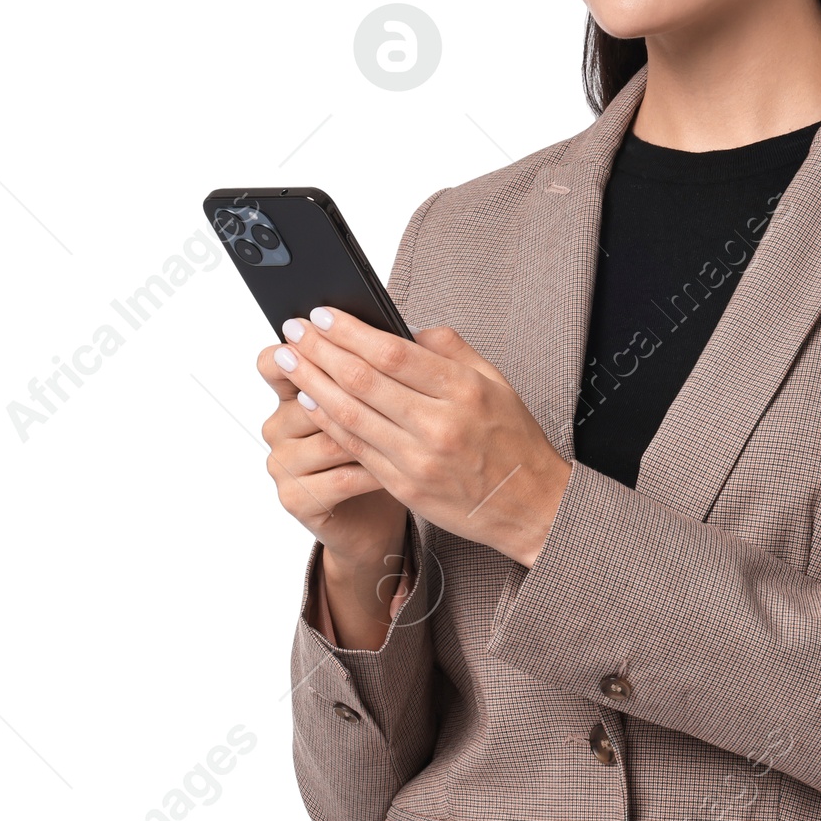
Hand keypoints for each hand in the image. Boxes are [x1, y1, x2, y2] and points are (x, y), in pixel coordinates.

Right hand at [255, 346, 409, 572]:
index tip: (321, 325)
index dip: (296, 347)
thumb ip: (381, 371)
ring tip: (409, 423)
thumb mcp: (381, 405)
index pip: (273, 362)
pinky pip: (339, 479)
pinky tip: (404, 463)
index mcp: (292, 394)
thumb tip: (409, 335)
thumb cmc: (382, 450)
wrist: (376, 512)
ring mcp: (284, 464)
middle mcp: (279, 426)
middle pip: (307, 396)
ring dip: (370, 431)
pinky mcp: (297, 499)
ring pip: (327, 438)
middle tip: (391, 373)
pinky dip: (374, 471)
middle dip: (350, 383)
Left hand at [269, 308, 572, 569]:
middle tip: (293, 331)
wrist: (531, 506)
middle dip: (320, 350)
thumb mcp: (496, 382)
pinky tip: (309, 400)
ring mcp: (419, 459)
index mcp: (464, 390)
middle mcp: (440, 425)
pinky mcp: (406, 487)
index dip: (350, 331)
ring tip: (289, 360)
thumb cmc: (514, 442)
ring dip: (312, 383)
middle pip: (363, 380)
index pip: (393, 352)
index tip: (323, 315)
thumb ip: (451, 350)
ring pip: (351, 414)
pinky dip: (328, 421)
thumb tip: (404, 330)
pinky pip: (356, 448)